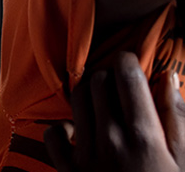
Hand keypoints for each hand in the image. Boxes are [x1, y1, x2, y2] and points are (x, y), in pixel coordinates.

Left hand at [44, 51, 184, 171]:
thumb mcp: (184, 159)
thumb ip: (176, 118)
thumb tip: (168, 79)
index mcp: (144, 135)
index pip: (126, 77)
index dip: (126, 62)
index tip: (129, 63)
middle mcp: (110, 140)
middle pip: (97, 83)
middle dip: (107, 76)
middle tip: (117, 85)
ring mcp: (85, 155)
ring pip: (76, 101)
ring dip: (87, 94)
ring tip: (100, 102)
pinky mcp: (68, 171)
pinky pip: (53, 134)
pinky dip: (62, 127)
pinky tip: (77, 131)